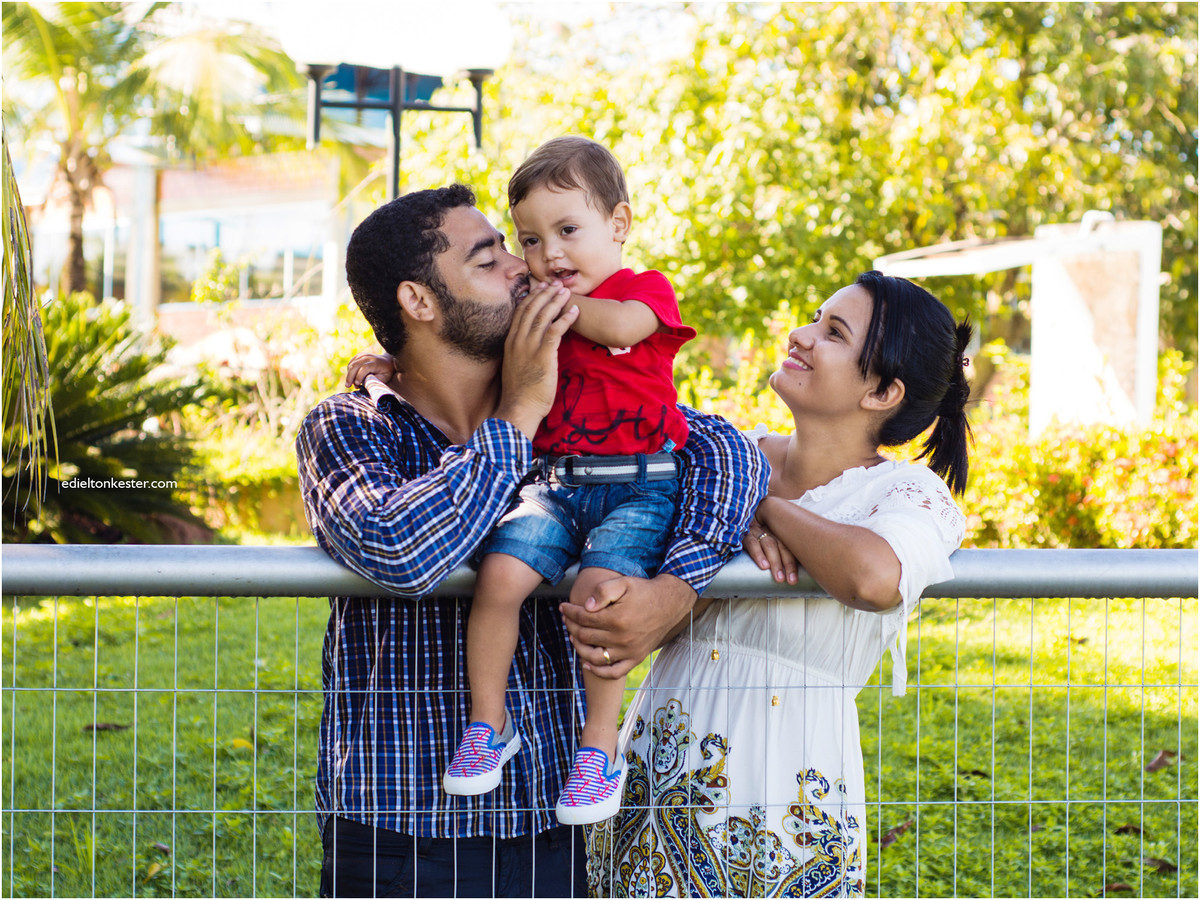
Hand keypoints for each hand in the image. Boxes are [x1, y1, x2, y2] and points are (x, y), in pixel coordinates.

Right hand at [345, 351, 397, 387]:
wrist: (387, 361)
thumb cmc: (386, 372)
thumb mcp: (384, 377)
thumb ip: (375, 380)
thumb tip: (364, 384)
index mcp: (375, 362)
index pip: (364, 368)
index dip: (359, 376)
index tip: (357, 384)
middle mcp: (368, 357)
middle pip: (355, 365)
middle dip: (350, 376)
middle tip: (347, 386)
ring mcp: (362, 355)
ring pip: (351, 364)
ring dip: (349, 375)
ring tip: (350, 384)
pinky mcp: (359, 355)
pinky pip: (351, 363)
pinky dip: (349, 371)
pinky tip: (351, 378)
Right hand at [496, 280, 576, 437]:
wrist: (519, 408)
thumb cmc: (520, 392)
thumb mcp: (516, 367)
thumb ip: (521, 353)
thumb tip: (531, 347)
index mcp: (510, 342)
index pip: (520, 312)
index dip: (532, 297)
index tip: (541, 288)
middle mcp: (518, 340)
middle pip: (532, 309)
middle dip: (545, 293)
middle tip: (556, 283)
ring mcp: (529, 347)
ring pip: (543, 316)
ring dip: (556, 301)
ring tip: (566, 291)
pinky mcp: (543, 355)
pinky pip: (555, 330)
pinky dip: (565, 318)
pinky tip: (574, 311)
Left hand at [559, 573, 696, 677]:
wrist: (669, 604)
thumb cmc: (644, 591)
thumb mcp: (624, 583)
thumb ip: (603, 591)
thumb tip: (586, 607)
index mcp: (617, 618)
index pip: (583, 618)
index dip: (570, 612)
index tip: (563, 607)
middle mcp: (622, 638)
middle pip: (585, 636)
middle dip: (571, 627)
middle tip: (566, 619)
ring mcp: (629, 651)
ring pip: (594, 657)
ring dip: (579, 648)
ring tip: (573, 637)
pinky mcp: (636, 658)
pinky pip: (614, 672)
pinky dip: (598, 671)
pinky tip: (587, 664)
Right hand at [742, 517, 798, 583]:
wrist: (730, 518)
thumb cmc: (750, 534)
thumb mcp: (764, 537)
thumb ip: (775, 548)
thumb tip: (787, 570)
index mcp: (775, 529)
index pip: (788, 544)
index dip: (793, 562)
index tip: (794, 579)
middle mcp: (767, 527)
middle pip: (781, 545)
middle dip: (787, 564)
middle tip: (791, 581)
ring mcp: (755, 529)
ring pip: (769, 544)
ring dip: (775, 562)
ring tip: (779, 577)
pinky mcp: (742, 532)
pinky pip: (752, 543)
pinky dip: (759, 554)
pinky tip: (763, 566)